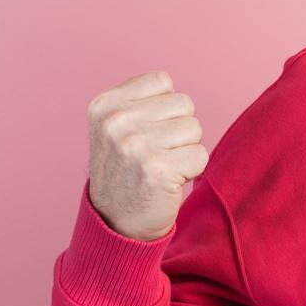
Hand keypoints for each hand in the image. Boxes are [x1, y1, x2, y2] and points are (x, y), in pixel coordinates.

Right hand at [86, 70, 208, 240]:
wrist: (115, 223)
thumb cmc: (126, 171)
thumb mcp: (116, 128)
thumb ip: (140, 102)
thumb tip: (173, 89)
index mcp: (104, 106)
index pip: (163, 81)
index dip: (165, 109)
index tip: (145, 133)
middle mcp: (116, 122)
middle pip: (184, 103)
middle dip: (178, 130)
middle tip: (154, 155)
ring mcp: (135, 145)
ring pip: (195, 128)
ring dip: (185, 150)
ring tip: (161, 167)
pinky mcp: (158, 168)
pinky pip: (201, 155)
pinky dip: (192, 171)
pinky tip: (168, 181)